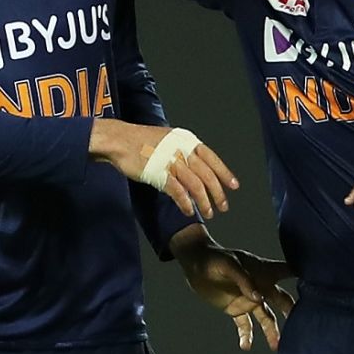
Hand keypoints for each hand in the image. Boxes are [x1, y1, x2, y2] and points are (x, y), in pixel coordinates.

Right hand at [89, 121, 237, 219]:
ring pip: (195, 184)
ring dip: (203, 201)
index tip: (234, 186)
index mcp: (186, 140)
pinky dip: (185, 202)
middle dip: (217, 192)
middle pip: (206, 174)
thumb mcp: (168, 140)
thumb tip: (196, 167)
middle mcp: (181, 149)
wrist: (119, 140)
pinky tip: (188, 211)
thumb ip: (183, 151)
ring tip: (208, 213)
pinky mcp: (158, 173)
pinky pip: (177, 191)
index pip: (212, 158)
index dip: (224, 173)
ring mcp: (170, 161)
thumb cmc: (140, 141)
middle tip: (223, 207)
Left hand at [171, 228, 295, 350]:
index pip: (289, 271)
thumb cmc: (214, 259)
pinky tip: (246, 346)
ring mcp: (249, 299)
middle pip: (282, 300)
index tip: (322, 283)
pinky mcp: (236, 309)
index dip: (304, 275)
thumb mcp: (228, 265)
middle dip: (293, 311)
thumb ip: (244, 280)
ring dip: (272, 331)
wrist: (195, 264)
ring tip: (276, 346)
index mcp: (263, 271)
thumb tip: (258, 298)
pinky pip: (245, 325)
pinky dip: (246, 335)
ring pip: (267, 317)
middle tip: (305, 324)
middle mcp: (261, 286)